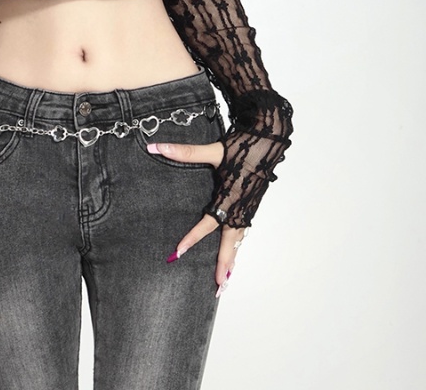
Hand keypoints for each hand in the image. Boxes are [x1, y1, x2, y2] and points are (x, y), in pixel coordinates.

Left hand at [149, 140, 247, 295]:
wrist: (269, 138)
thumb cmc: (242, 144)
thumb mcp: (213, 150)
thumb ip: (185, 152)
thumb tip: (156, 147)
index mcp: (230, 197)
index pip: (208, 223)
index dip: (193, 237)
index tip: (179, 252)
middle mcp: (240, 207)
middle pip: (231, 243)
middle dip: (225, 265)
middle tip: (219, 287)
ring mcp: (248, 207)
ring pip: (239, 239)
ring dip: (232, 258)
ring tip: (226, 278)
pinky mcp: (251, 204)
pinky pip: (243, 230)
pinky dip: (238, 244)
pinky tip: (234, 249)